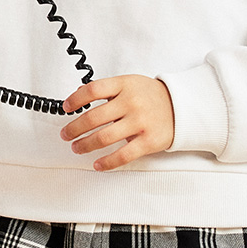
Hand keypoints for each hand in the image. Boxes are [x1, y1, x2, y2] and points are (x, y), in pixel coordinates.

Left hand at [60, 75, 174, 170]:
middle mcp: (131, 102)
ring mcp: (140, 122)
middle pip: (94, 117)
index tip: (66, 108)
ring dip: (85, 145)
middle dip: (74, 128)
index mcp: (125, 85)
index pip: (93, 90)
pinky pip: (123, 155)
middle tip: (65, 134)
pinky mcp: (148, 141)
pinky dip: (107, 162)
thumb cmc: (150, 96)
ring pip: (104, 138)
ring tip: (76, 147)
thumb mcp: (130, 83)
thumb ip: (106, 90)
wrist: (181, 107)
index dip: (76, 99)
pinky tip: (97, 164)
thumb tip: (78, 96)